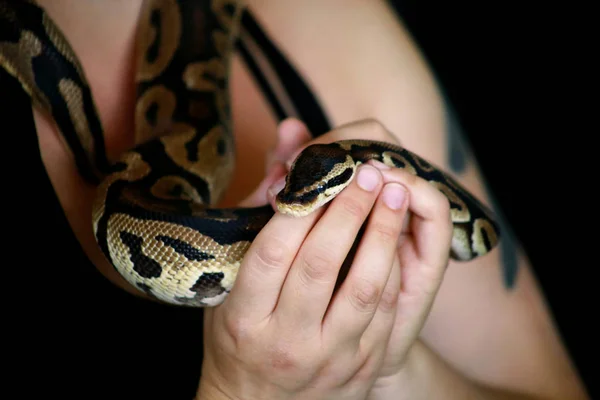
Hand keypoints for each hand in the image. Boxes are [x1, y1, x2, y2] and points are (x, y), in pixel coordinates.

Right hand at [197, 118, 452, 399]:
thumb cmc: (237, 336)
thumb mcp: (228, 284)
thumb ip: (256, 216)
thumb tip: (287, 153)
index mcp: (243, 319)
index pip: (270, 254)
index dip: (300, 208)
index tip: (323, 171)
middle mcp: (285, 342)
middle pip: (321, 266)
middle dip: (349, 210)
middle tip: (368, 170)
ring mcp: (328, 360)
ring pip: (365, 289)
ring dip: (384, 233)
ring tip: (394, 191)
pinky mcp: (360, 368)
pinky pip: (387, 312)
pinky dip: (395, 269)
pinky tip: (397, 238)